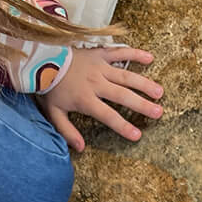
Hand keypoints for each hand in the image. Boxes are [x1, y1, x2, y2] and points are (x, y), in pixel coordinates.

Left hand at [40, 47, 163, 151]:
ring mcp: (100, 67)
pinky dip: (135, 54)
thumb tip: (80, 148)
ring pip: (126, 76)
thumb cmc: (49, 87)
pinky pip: (120, 52)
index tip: (137, 135)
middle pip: (123, 96)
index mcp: (86, 99)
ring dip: (144, 84)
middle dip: (142, 105)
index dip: (123, 126)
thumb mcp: (53, 113)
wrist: (42, 59)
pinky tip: (150, 58)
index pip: (108, 116)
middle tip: (158, 112)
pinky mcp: (100, 54)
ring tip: (159, 92)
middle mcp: (96, 83)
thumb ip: (67, 131)